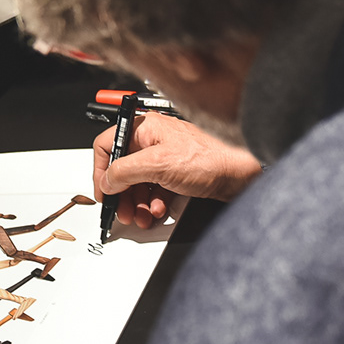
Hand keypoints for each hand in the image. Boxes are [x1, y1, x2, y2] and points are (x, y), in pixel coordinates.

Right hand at [94, 112, 261, 226]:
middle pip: (122, 168)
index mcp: (144, 127)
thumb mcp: (157, 164)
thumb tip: (107, 181)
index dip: (100, 170)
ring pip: (138, 182)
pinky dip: (152, 202)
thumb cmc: (210, 157)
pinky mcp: (177, 172)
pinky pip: (155, 189)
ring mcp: (165, 156)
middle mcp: (152, 139)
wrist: (242, 171)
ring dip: (135, 202)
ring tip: (140, 216)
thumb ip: (125, 172)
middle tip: (120, 211)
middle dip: (120, 193)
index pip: (107, 145)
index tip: (102, 191)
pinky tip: (156, 210)